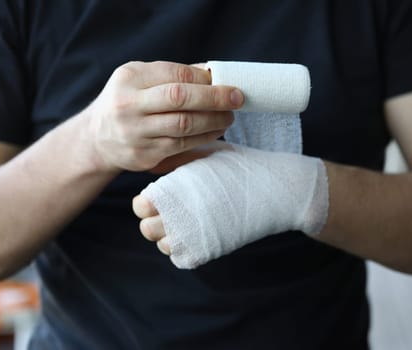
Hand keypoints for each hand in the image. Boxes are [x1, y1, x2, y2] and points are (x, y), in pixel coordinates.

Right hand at [84, 61, 242, 171]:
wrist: (96, 139)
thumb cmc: (127, 101)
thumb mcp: (139, 79)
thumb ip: (172, 74)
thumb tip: (213, 73)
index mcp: (129, 79)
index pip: (175, 75)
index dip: (204, 79)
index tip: (227, 83)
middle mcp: (128, 105)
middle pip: (179, 99)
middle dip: (214, 98)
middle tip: (238, 99)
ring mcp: (135, 133)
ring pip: (183, 126)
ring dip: (213, 121)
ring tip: (229, 116)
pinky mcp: (143, 156)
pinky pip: (181, 146)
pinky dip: (203, 138)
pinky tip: (215, 132)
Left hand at [133, 144, 328, 267]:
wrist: (272, 191)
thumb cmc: (239, 168)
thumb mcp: (206, 154)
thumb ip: (178, 161)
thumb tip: (155, 167)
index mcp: (170, 189)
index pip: (139, 206)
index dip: (150, 204)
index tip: (166, 199)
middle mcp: (173, 215)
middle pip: (146, 229)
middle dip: (158, 222)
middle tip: (179, 213)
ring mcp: (187, 237)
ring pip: (163, 246)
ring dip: (173, 236)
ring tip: (194, 222)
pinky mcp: (203, 253)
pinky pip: (181, 258)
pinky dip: (189, 249)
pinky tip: (204, 233)